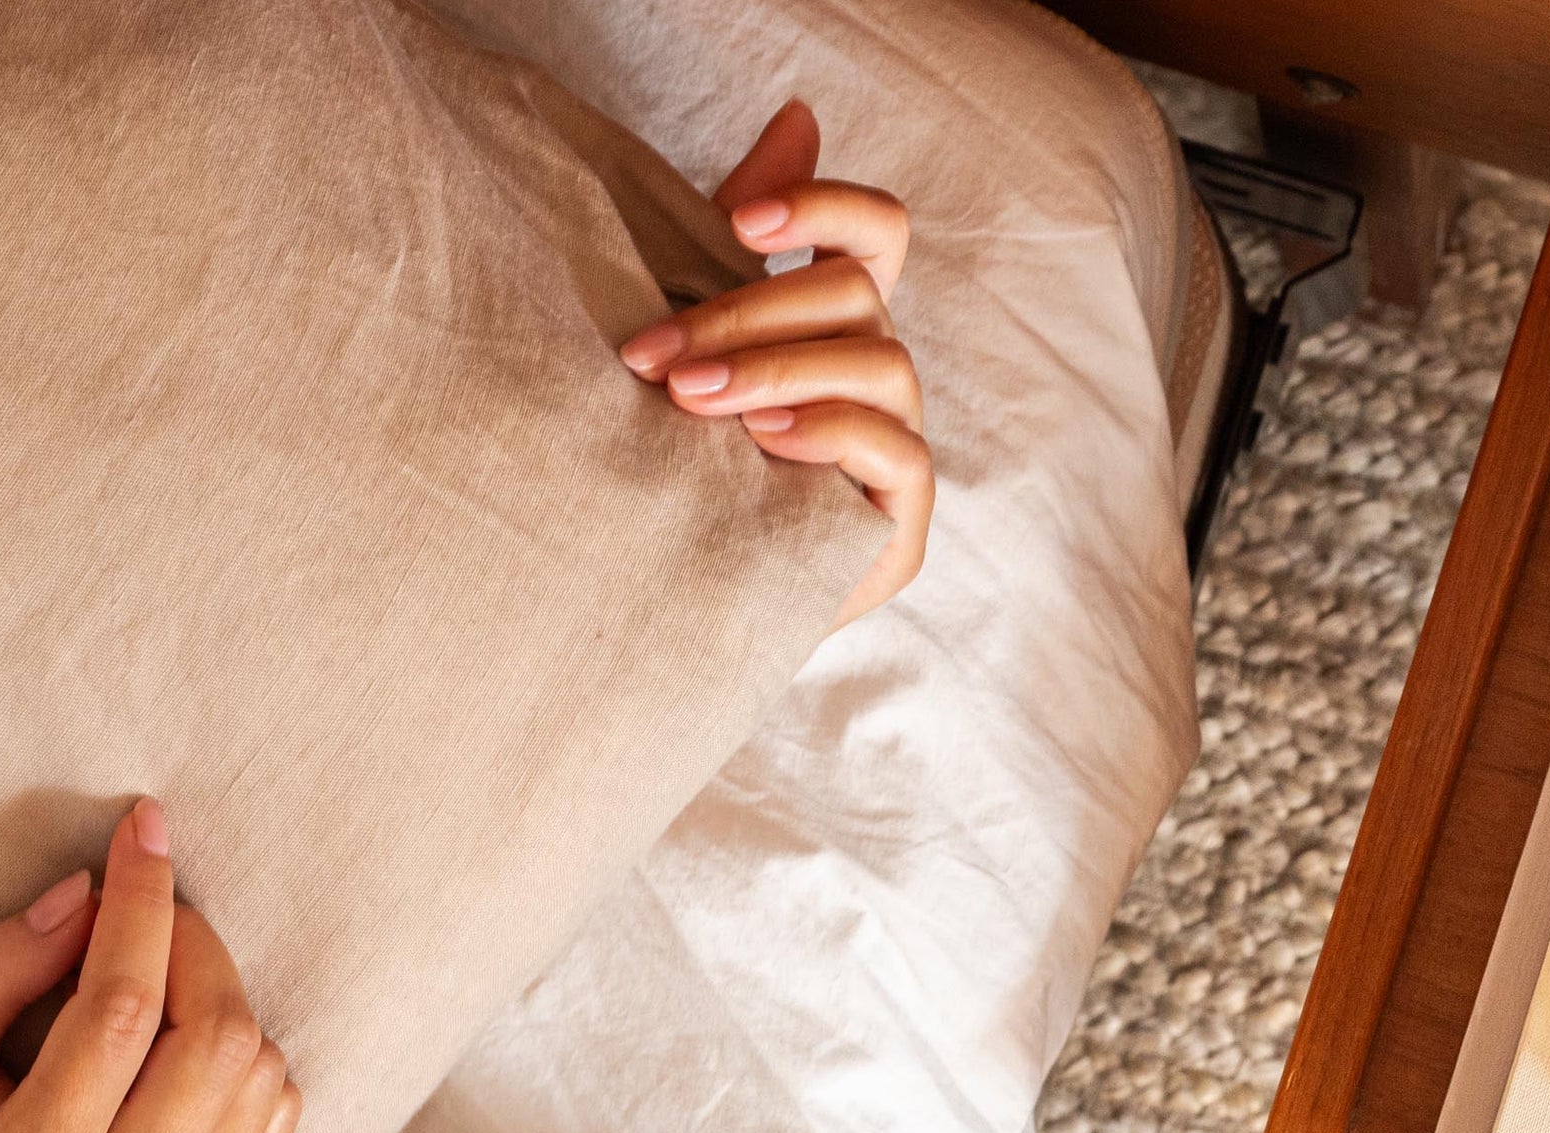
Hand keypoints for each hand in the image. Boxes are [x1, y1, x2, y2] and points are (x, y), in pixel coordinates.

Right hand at [0, 798, 299, 1132]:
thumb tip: (83, 894)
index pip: (120, 1008)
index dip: (142, 903)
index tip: (143, 829)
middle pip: (215, 1037)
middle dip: (194, 942)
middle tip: (149, 905)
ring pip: (261, 1073)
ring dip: (221, 997)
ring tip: (153, 979)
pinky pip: (274, 1117)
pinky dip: (246, 1056)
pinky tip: (182, 1044)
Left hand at [618, 100, 929, 628]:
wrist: (655, 602)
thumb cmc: (673, 458)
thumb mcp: (692, 339)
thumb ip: (732, 234)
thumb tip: (798, 113)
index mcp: (838, 324)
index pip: (879, 233)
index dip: (825, 207)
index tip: (737, 220)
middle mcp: (879, 376)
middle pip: (857, 297)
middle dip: (747, 314)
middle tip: (650, 354)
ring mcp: (899, 449)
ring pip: (878, 365)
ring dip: (775, 370)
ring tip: (689, 399)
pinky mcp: (899, 525)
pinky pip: (897, 452)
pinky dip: (828, 433)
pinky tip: (762, 442)